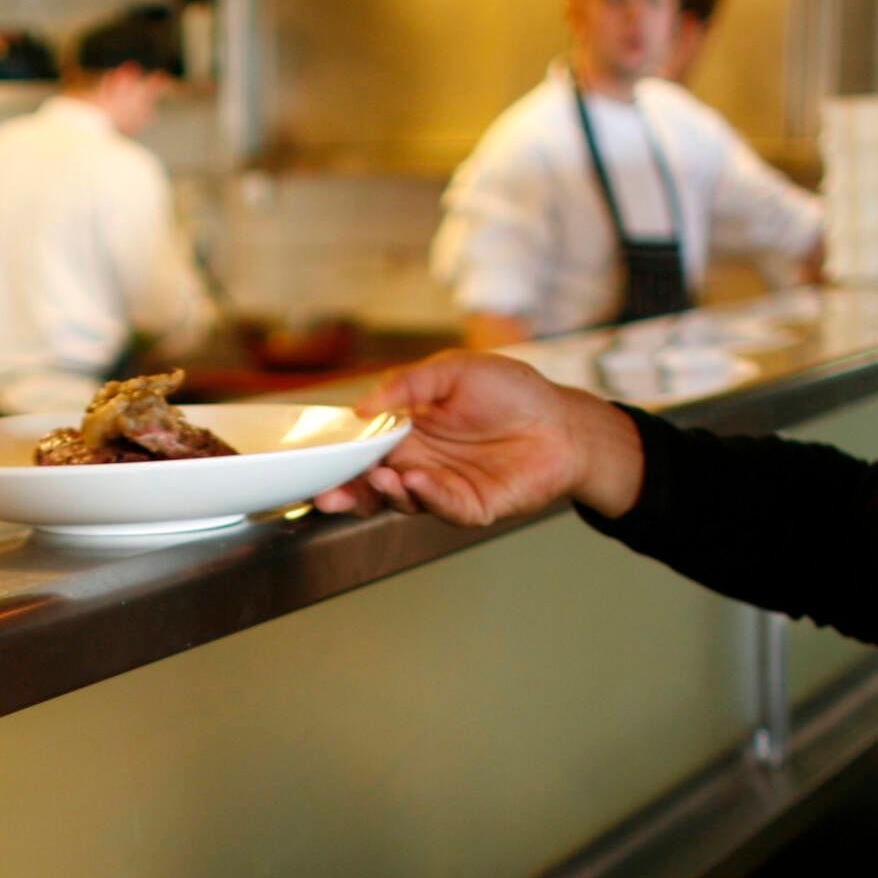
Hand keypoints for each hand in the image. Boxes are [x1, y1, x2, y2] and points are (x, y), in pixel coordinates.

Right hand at [312, 349, 644, 526]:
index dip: (338, 457)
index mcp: (408, 430)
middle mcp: (419, 462)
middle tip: (325, 494)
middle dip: (345, 492)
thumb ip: (407, 384)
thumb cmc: (513, 392)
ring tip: (380, 476)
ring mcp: (443, 488)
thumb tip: (363, 405)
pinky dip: (427, 496)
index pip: (362, 448)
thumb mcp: (453, 371)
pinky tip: (417, 482)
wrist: (562, 421)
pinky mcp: (471, 506)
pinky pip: (442, 506)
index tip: (315, 460)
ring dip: (384, 493)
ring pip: (400, 501)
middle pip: (370, 484)